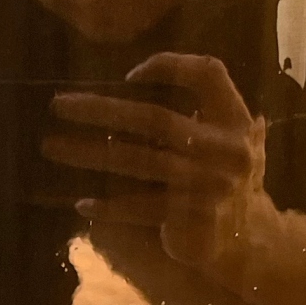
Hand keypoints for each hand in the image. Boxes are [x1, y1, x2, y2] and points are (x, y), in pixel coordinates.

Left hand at [43, 53, 275, 280]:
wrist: (252, 239)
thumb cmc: (231, 178)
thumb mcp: (236, 135)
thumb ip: (211, 103)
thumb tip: (146, 77)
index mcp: (235, 120)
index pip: (207, 73)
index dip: (169, 65)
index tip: (127, 76)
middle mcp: (224, 149)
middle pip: (154, 118)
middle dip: (102, 110)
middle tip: (59, 105)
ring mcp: (206, 185)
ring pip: (137, 162)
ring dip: (90, 154)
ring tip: (53, 147)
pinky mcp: (188, 218)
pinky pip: (139, 208)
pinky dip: (110, 207)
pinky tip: (83, 203)